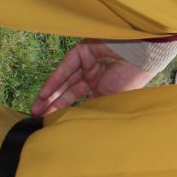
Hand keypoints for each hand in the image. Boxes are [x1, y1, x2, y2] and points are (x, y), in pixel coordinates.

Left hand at [31, 39, 154, 115]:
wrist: (141, 55)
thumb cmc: (132, 79)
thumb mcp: (111, 99)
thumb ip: (93, 108)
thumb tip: (75, 124)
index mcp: (105, 89)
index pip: (81, 101)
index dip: (66, 111)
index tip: (52, 124)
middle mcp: (95, 76)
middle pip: (69, 92)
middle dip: (53, 105)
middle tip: (37, 119)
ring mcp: (88, 64)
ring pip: (65, 81)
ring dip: (50, 95)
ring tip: (35, 110)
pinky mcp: (83, 52)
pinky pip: (65, 68)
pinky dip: (54, 81)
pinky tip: (44, 95)